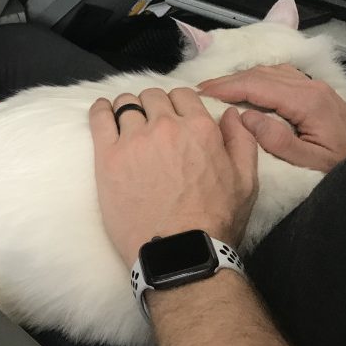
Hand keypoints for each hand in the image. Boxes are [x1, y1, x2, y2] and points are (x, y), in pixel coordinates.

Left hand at [89, 88, 258, 267]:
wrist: (178, 251)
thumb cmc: (215, 222)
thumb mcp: (246, 181)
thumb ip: (241, 141)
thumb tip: (231, 114)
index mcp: (200, 129)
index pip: (183, 95)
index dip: (177, 104)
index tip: (172, 117)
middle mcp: (166, 127)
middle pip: (152, 96)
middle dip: (153, 105)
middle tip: (150, 124)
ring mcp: (134, 140)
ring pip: (125, 104)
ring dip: (127, 109)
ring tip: (126, 123)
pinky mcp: (108, 156)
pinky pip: (99, 117)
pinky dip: (100, 110)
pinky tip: (103, 112)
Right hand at [197, 65, 345, 172]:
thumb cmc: (342, 166)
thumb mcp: (309, 162)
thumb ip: (277, 140)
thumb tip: (245, 117)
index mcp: (306, 102)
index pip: (257, 86)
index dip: (227, 87)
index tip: (201, 92)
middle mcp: (310, 87)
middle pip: (261, 74)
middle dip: (228, 80)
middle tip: (200, 89)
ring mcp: (314, 86)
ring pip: (270, 71)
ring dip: (241, 77)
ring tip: (217, 88)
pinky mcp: (315, 90)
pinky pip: (280, 75)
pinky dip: (257, 77)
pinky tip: (246, 86)